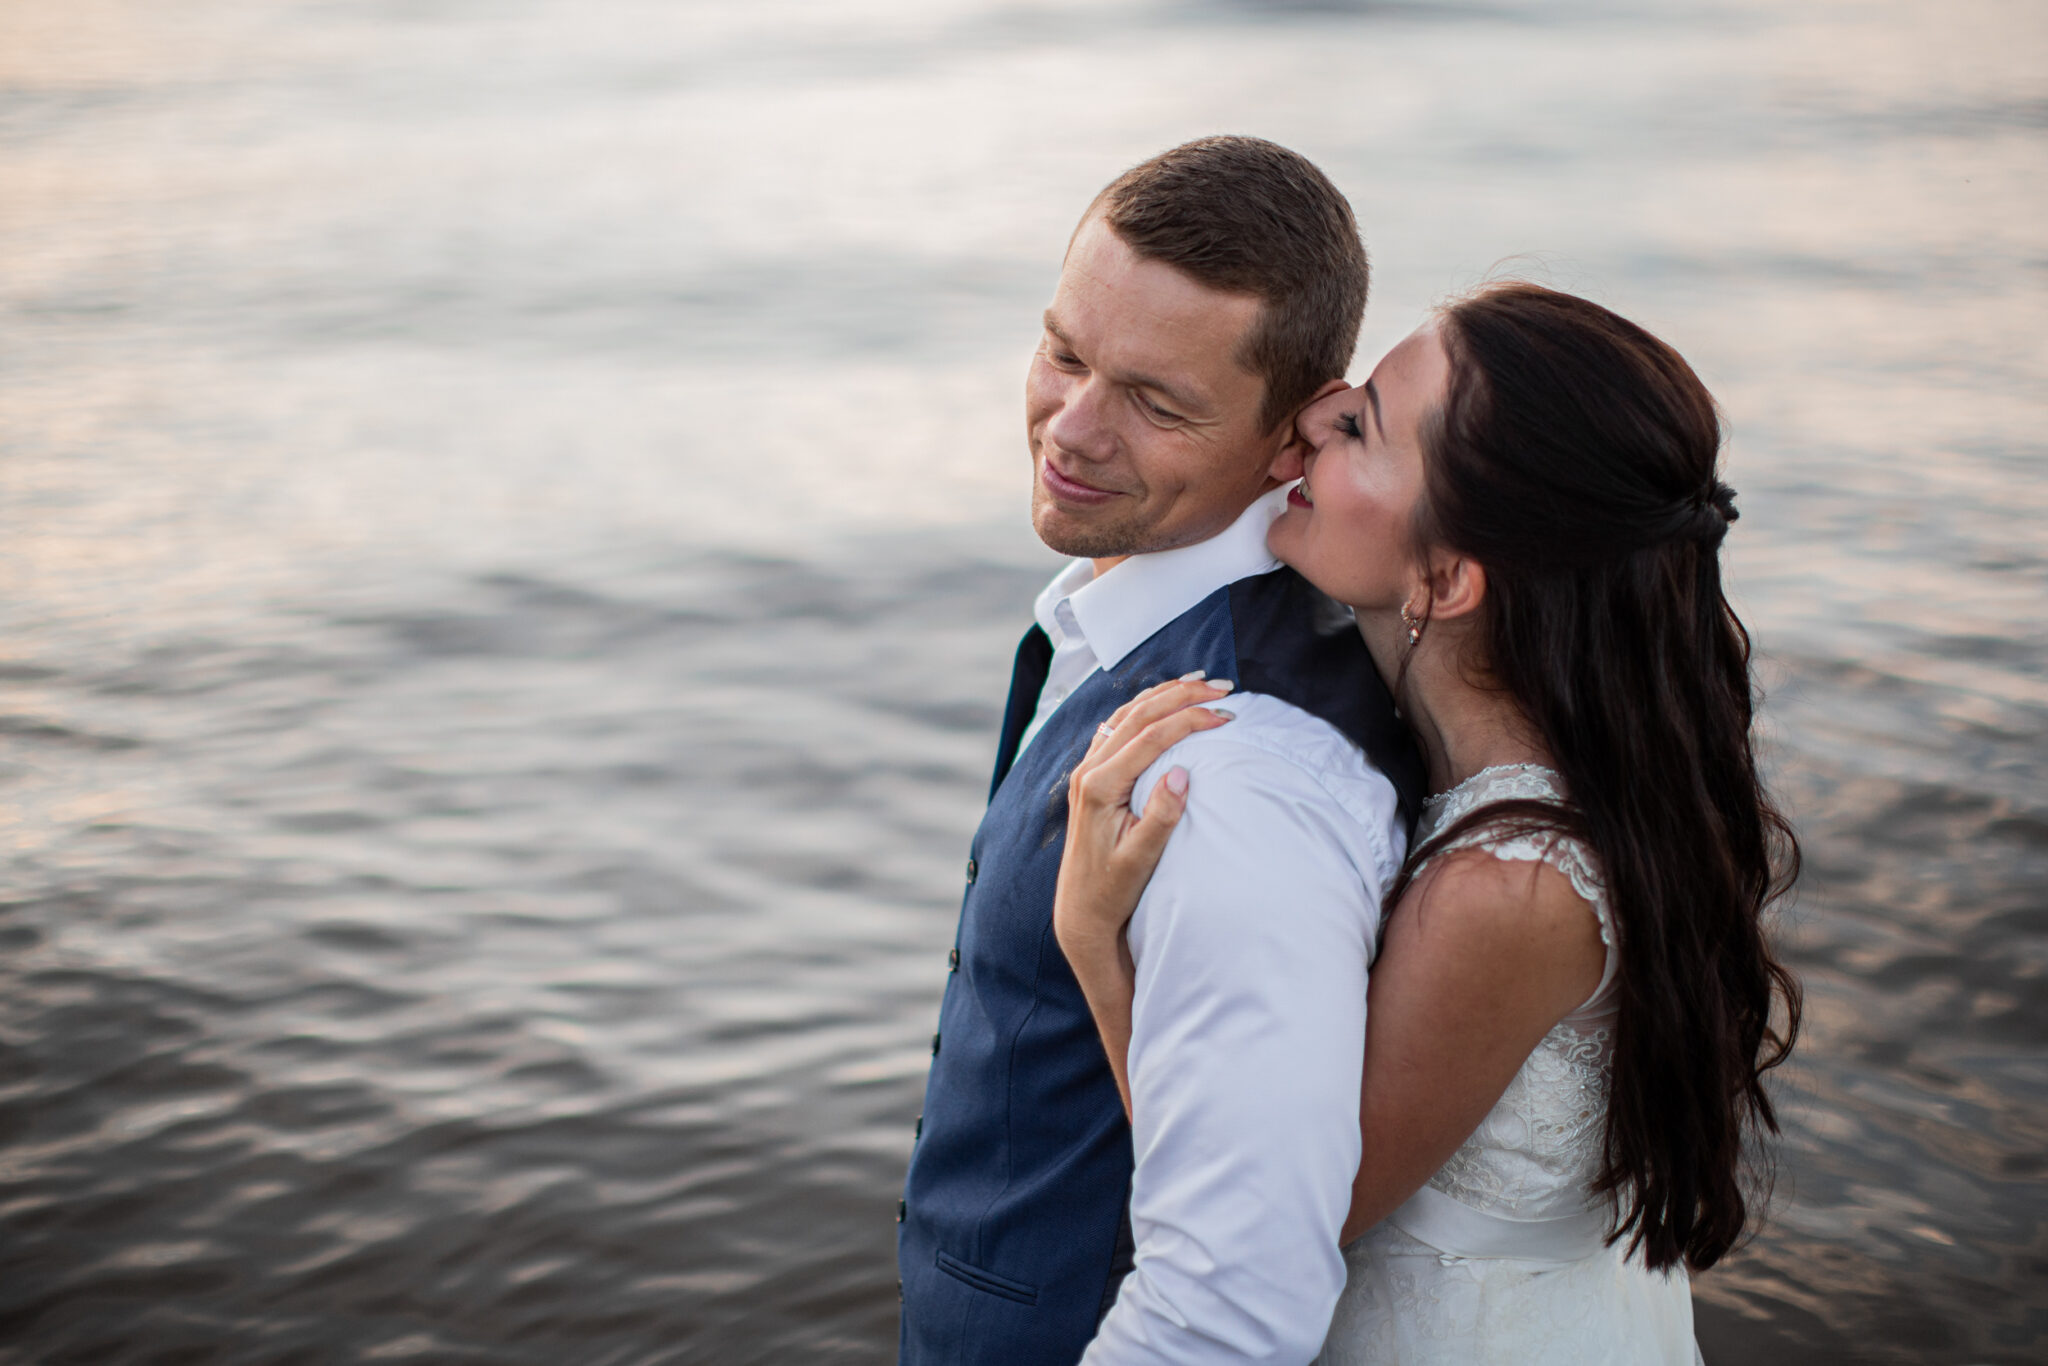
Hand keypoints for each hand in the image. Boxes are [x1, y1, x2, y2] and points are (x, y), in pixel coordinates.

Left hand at [1053, 674, 1235, 955]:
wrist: (1082, 909)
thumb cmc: (1113, 889)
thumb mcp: (1141, 860)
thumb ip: (1160, 817)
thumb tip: (1181, 773)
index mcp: (1099, 787)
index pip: (1149, 738)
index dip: (1190, 720)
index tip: (1226, 715)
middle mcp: (1088, 771)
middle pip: (1138, 716)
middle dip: (1182, 695)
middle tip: (1223, 688)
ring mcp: (1086, 771)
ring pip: (1126, 715)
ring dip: (1163, 695)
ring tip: (1199, 682)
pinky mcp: (1091, 776)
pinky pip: (1118, 727)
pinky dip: (1146, 708)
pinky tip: (1166, 702)